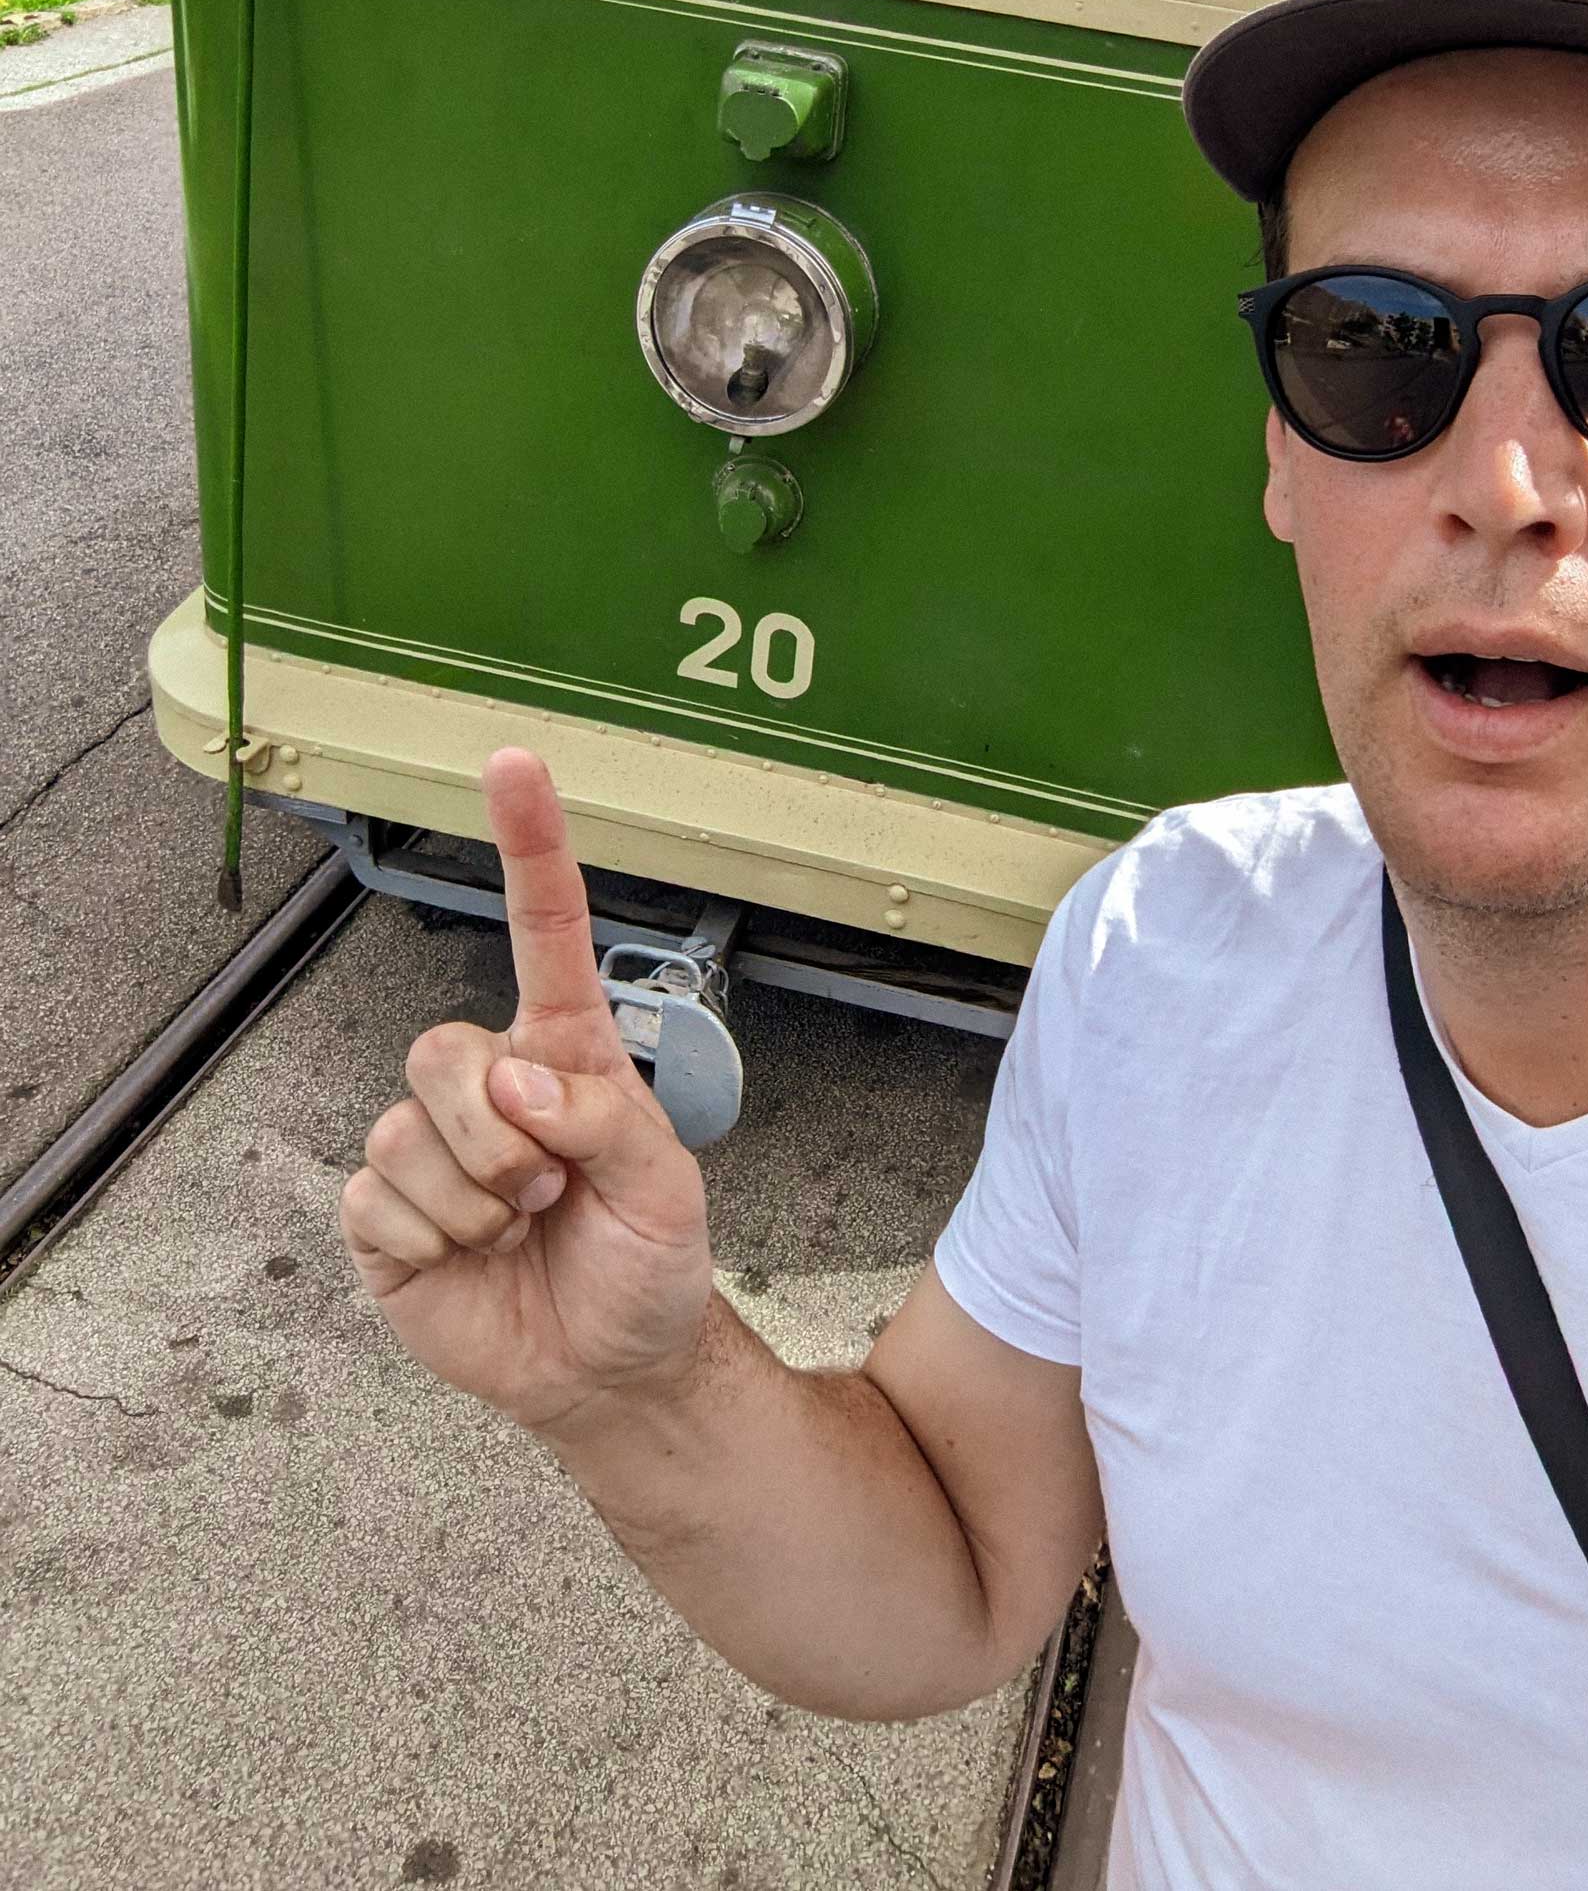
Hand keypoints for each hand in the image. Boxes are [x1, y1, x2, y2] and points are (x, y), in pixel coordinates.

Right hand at [339, 750, 714, 1434]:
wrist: (612, 1370)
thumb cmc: (648, 1263)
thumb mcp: (665, 1188)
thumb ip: (604, 1121)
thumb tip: (515, 1085)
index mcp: (565, 1053)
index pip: (543, 931)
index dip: (529, 845)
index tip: (513, 761)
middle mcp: (490, 1085)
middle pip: (443, 1049)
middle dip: (500, 1137)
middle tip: (552, 1194)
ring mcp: (432, 1147)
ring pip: (407, 1129)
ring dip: (477, 1200)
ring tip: (522, 1230)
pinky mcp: (386, 1216)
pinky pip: (377, 1200)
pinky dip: (436, 1242)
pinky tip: (473, 1260)